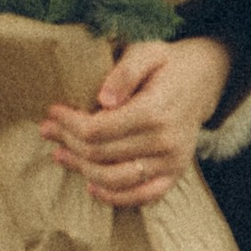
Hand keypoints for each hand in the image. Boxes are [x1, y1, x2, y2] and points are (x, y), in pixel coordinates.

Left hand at [42, 35, 231, 210]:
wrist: (202, 81)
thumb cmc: (167, 65)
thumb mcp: (147, 52)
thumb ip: (124, 73)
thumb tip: (103, 100)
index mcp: (155, 111)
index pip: (98, 129)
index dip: (69, 124)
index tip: (52, 112)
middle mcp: (165, 142)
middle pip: (101, 154)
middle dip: (67, 142)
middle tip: (47, 131)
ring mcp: (171, 163)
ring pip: (115, 179)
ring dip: (81, 170)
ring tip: (59, 154)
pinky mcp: (174, 175)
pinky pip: (142, 197)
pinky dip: (114, 197)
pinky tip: (91, 186)